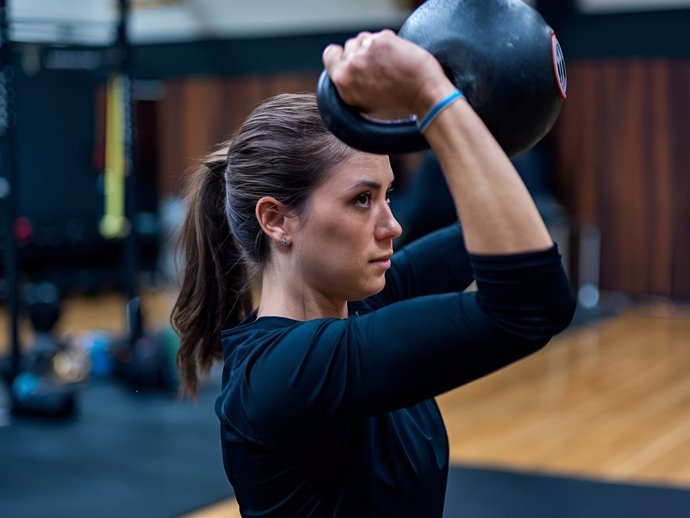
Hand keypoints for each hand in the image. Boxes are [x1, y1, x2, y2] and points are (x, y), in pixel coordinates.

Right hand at [322, 30, 455, 118]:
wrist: (422, 93)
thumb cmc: (397, 101)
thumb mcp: (363, 102)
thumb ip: (349, 84)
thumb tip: (344, 69)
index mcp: (342, 82)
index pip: (329, 55)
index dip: (340, 55)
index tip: (352, 59)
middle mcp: (351, 66)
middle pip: (349, 46)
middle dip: (361, 53)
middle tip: (377, 67)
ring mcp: (365, 51)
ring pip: (363, 39)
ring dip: (373, 47)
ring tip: (387, 62)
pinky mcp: (381, 40)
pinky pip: (379, 35)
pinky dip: (387, 43)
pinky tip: (396, 56)